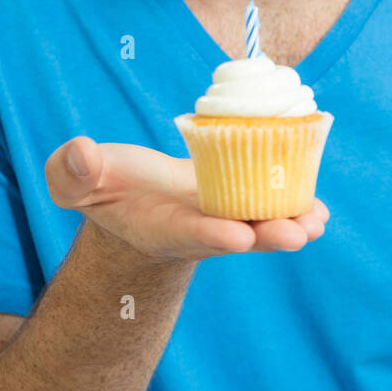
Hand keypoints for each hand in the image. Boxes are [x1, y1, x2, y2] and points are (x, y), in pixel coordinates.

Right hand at [45, 136, 329, 263]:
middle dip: (266, 237)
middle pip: (236, 236)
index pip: (187, 232)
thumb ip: (71, 172)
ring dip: (291, 224)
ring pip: (261, 225)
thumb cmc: (102, 188)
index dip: (211, 234)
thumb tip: (78, 153)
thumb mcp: (76, 182)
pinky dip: (295, 207)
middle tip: (297, 235)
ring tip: (318, 220)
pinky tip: (320, 209)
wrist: (133, 200)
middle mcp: (196, 228)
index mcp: (158, 226)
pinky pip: (270, 207)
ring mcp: (221, 218)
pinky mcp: (237, 203)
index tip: (237, 236)